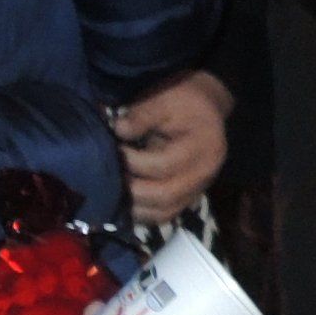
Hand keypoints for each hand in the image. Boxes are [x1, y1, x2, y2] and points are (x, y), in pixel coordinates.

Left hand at [114, 72, 231, 223]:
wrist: (206, 107)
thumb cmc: (183, 100)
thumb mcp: (164, 99)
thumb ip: (142, 115)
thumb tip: (119, 131)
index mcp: (203, 147)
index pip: (163, 165)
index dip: (133, 162)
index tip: (114, 149)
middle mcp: (204, 174)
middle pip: (165, 196)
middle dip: (130, 189)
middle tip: (109, 176)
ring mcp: (198, 188)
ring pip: (163, 212)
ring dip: (134, 206)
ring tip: (113, 190)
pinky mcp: (188, 197)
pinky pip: (164, 214)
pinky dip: (142, 212)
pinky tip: (125, 201)